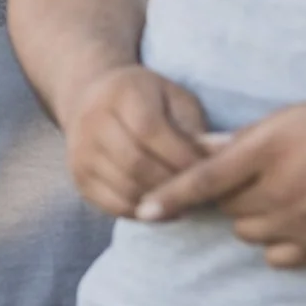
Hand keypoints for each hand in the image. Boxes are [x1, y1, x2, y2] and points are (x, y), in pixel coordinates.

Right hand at [63, 63, 212, 218]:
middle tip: (202, 194)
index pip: (150, 131)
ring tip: (187, 202)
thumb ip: (195, 127)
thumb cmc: (148, 100)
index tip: (210, 172)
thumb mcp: (174, 99)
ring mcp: (80, 152)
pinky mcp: (79, 178)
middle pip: (135, 164)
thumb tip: (226, 152)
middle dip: (174, 183)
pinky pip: (114, 205)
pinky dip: (144, 212)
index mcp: (120, 93)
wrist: (93, 98)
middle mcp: (92, 121)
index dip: (182, 157)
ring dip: (161, 202)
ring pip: (125, 188)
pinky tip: (164, 207)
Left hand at [136, 100, 305, 267]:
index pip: (205, 179)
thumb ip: (247, 138)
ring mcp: (302, 227)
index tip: (142, 213)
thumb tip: (202, 149)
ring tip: (287, 192)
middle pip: (226, 208)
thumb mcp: (298, 117)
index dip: (170, 197)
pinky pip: (276, 256)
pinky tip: (301, 218)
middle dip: (228, 195)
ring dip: (253, 217)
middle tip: (259, 175)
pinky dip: (277, 241)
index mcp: (270, 153)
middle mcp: (281, 193)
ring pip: (248, 232)